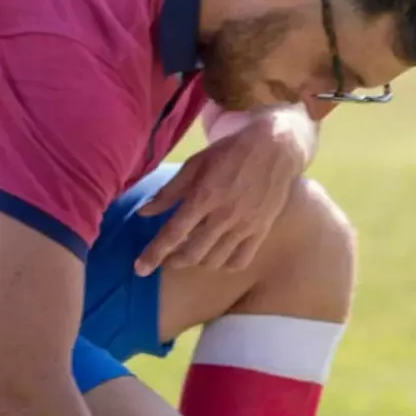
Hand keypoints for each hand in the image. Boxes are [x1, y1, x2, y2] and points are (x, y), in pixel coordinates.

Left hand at [133, 113, 306, 274]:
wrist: (275, 147)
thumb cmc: (230, 152)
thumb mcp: (195, 165)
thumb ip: (169, 191)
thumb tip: (143, 212)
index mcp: (204, 196)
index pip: (173, 233)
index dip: (154, 254)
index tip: (140, 269)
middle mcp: (224, 215)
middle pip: (192, 253)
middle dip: (173, 261)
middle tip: (165, 258)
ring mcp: (245, 225)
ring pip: (214, 260)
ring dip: (197, 261)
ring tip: (190, 253)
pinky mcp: (261, 230)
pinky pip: (239, 261)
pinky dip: (223, 265)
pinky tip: (216, 256)